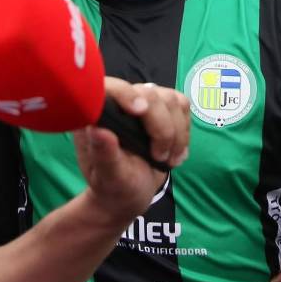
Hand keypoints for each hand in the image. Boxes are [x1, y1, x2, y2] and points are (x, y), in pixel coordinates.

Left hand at [73, 78, 189, 226]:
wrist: (131, 193)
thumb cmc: (114, 186)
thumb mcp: (107, 176)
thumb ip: (103, 154)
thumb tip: (96, 129)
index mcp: (97, 114)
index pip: (110, 87)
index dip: (125, 93)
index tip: (138, 112)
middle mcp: (120, 102)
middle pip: (150, 93)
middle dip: (161, 128)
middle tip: (159, 157)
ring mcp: (143, 102)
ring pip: (171, 100)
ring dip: (176, 133)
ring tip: (168, 159)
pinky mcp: (163, 109)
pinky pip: (183, 107)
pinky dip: (184, 132)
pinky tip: (175, 152)